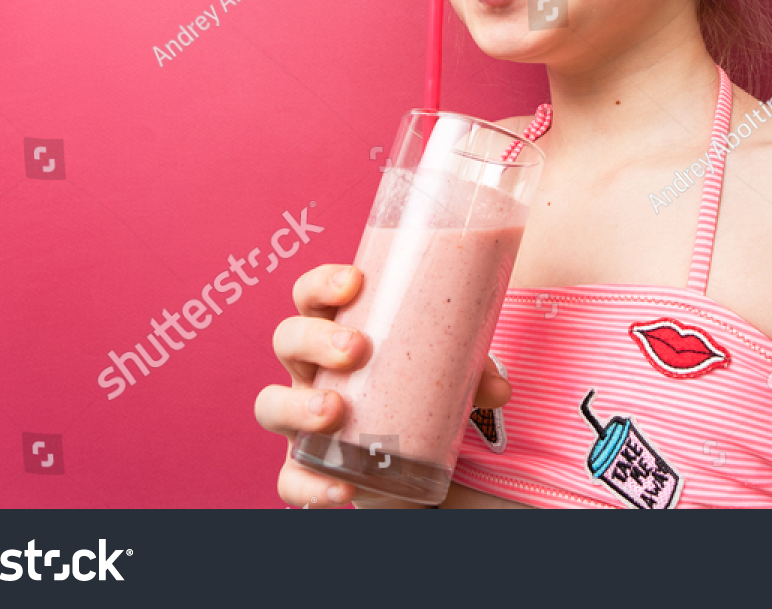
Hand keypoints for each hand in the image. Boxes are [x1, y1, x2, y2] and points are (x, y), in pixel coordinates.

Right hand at [254, 262, 512, 508]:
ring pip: (270, 405)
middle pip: (287, 339)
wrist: (401, 457)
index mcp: (335, 332)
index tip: (354, 281)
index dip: (322, 283)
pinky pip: (289, 479)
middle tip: (356, 346)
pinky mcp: (305, 468)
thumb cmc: (413, 390)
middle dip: (315, 337)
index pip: (310, 296)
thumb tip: (500, 387)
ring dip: (298, 404)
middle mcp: (308, 371)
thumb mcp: (443, 373)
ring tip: (334, 408)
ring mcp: (300, 420)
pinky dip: (308, 485)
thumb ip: (471, 374)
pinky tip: (341, 489)